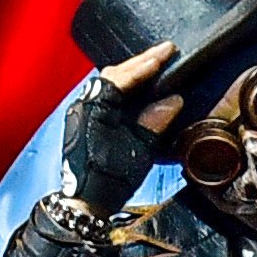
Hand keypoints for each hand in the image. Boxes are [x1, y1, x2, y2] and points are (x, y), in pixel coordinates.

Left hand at [59, 46, 185, 208]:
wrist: (85, 203)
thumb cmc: (107, 180)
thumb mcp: (139, 150)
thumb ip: (155, 123)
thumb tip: (173, 100)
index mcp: (94, 107)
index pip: (122, 76)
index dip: (146, 64)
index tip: (166, 54)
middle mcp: (84, 104)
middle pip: (114, 73)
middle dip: (140, 63)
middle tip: (165, 53)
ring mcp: (82, 111)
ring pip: (108, 82)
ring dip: (132, 73)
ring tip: (155, 65)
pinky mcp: (85, 120)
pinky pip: (105, 94)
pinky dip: (124, 86)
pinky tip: (138, 87)